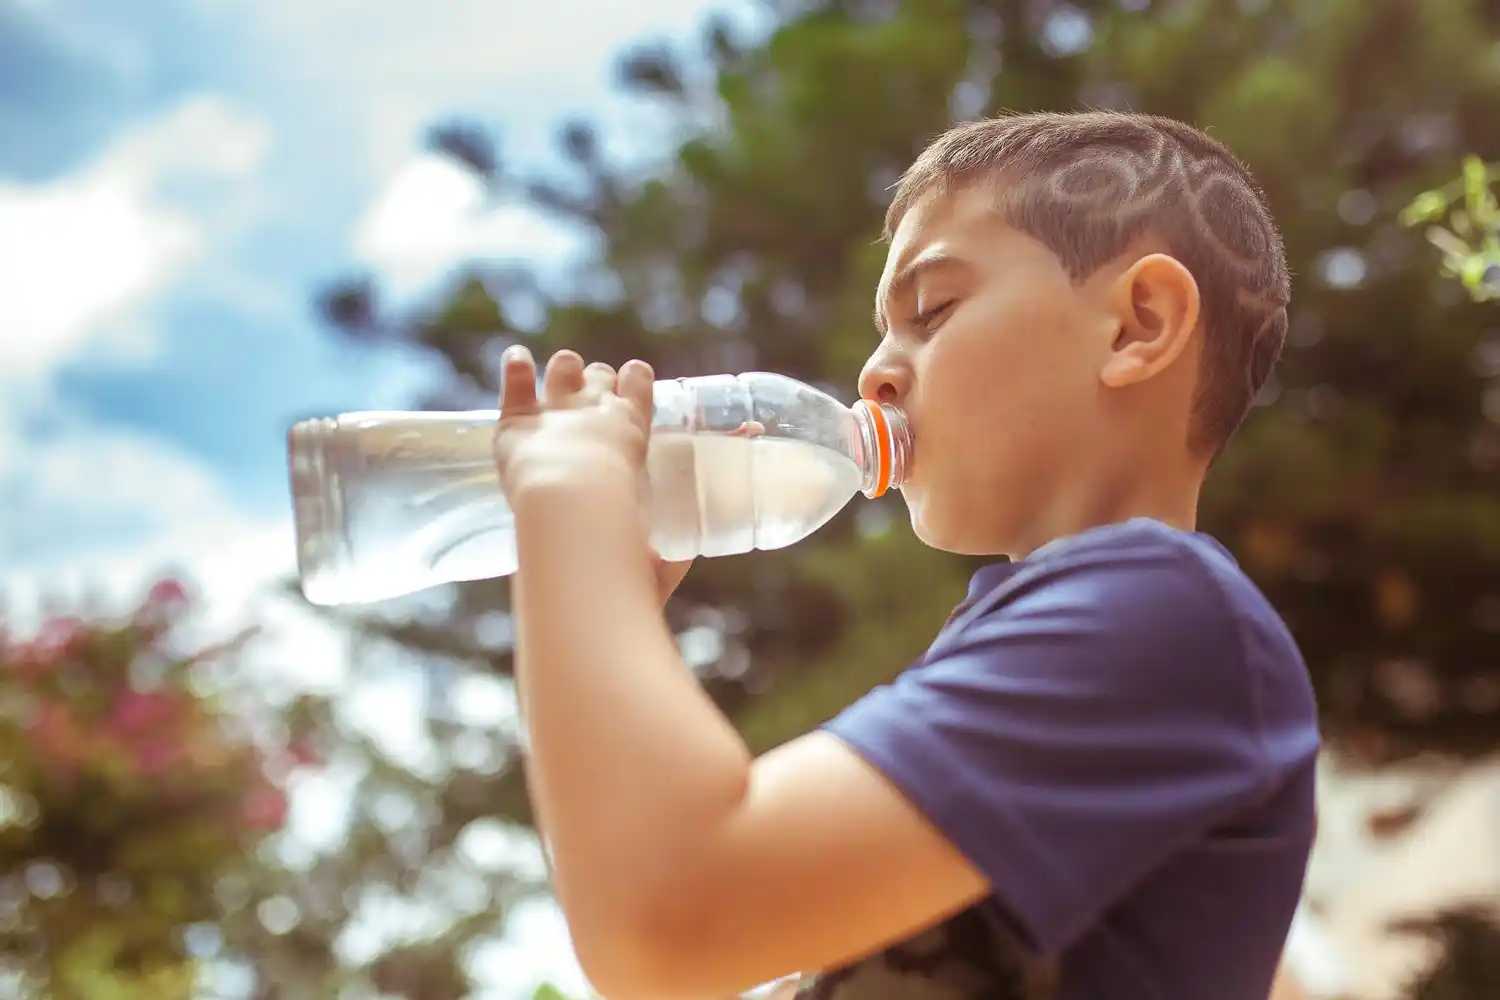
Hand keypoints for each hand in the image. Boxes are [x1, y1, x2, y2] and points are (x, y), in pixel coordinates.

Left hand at [495, 345, 694, 597]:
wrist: (572, 513)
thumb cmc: (620, 532)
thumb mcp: (656, 546)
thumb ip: (666, 555)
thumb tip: (675, 564)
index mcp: (633, 427)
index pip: (639, 383)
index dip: (636, 380)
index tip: (633, 385)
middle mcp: (596, 407)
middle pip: (599, 373)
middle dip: (596, 380)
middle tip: (592, 400)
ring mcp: (555, 408)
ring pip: (564, 367)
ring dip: (563, 369)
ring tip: (560, 377)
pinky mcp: (517, 420)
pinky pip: (517, 377)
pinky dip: (516, 366)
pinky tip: (516, 358)